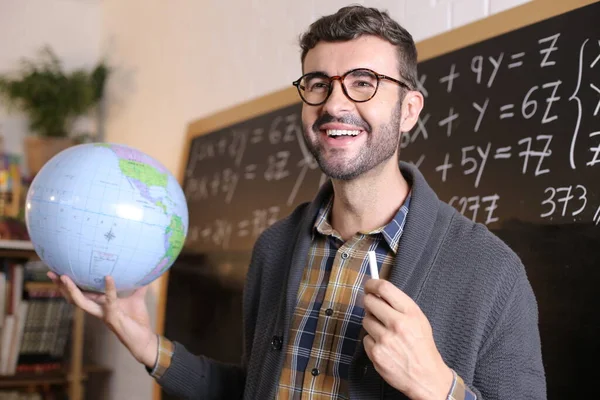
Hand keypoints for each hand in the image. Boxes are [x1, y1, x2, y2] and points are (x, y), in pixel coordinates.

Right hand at [48, 272, 157, 367]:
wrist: (145, 339)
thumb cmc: (138, 321)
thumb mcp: (137, 299)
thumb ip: (138, 287)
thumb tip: (144, 273)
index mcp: (101, 305)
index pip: (83, 293)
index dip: (71, 284)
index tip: (60, 271)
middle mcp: (99, 310)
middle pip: (74, 298)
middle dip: (62, 287)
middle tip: (51, 273)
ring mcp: (103, 314)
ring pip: (82, 302)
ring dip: (72, 290)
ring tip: (65, 277)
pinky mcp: (113, 317)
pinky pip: (109, 300)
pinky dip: (109, 288)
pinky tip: (108, 277)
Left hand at [362, 279, 452, 399]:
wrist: (426, 376)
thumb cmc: (422, 346)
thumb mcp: (418, 319)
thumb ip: (399, 305)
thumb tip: (377, 292)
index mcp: (410, 312)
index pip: (384, 288)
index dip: (372, 284)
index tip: (369, 286)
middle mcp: (397, 323)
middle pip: (369, 302)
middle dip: (369, 304)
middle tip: (374, 309)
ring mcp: (385, 339)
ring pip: (366, 320)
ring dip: (372, 324)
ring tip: (385, 333)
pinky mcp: (376, 353)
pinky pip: (366, 338)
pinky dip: (372, 341)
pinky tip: (384, 347)